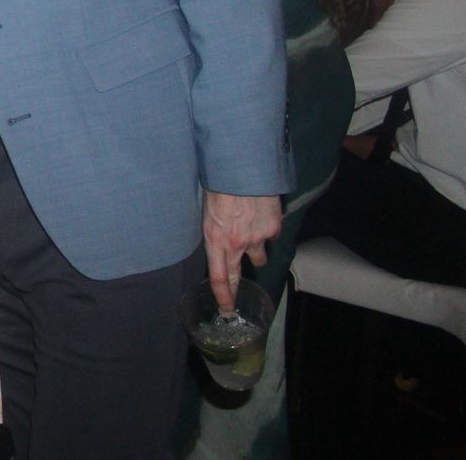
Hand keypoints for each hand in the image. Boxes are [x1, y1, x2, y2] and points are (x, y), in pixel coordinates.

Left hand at [202, 190, 280, 310]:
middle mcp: (237, 244)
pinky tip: (260, 214)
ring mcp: (257, 237)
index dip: (223, 296)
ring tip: (249, 234)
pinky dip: (266, 229)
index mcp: (215, 239)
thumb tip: (217, 238)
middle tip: (238, 294)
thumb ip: (213, 230)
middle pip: (238, 273)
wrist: (242, 169)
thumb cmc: (217, 185)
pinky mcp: (273, 227)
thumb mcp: (205, 210)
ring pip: (259, 254)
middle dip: (237, 286)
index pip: (219, 277)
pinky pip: (270, 234)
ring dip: (254, 249)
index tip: (226, 309)